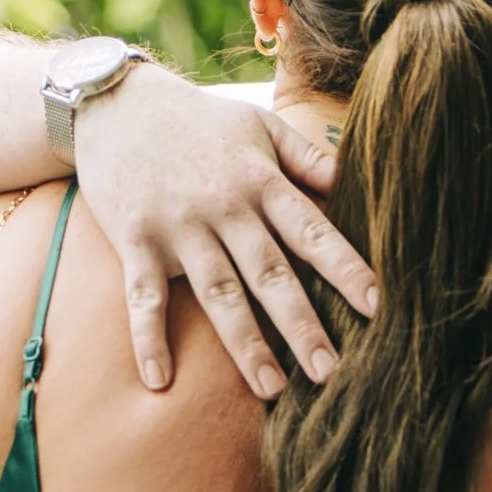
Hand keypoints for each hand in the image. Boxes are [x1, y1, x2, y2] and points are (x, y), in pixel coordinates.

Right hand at [74, 67, 377, 397]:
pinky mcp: (135, 240)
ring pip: (218, 293)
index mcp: (260, 181)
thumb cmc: (198, 120)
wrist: (116, 103)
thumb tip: (355, 184)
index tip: (376, 305)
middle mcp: (224, 208)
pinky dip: (148, 338)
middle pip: (270, 273)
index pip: (311, 230)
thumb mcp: (259, 126)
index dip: (344, 268)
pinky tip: (159, 379)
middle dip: (301, 324)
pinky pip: (144, 297)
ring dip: (245, 343)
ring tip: (272, 388)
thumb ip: (308, 157)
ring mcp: (178, 227)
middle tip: (330, 372)